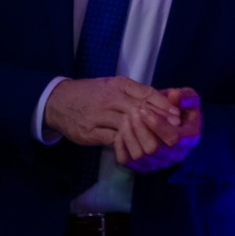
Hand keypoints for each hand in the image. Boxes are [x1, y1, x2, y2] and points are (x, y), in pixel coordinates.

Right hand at [43, 76, 177, 146]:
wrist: (58, 102)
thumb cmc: (92, 93)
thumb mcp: (114, 84)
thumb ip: (137, 92)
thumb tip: (165, 100)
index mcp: (117, 85)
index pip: (145, 94)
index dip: (163, 105)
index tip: (176, 115)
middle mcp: (108, 99)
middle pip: (139, 111)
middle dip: (158, 123)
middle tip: (173, 133)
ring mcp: (98, 117)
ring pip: (126, 128)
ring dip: (144, 137)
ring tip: (159, 144)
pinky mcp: (90, 133)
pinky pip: (112, 140)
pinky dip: (126, 146)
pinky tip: (138, 150)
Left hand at [117, 88, 201, 172]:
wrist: (176, 124)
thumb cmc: (183, 110)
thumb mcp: (190, 99)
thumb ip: (185, 96)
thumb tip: (175, 96)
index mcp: (190, 139)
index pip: (173, 138)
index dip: (157, 125)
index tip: (144, 109)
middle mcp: (175, 155)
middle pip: (153, 148)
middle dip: (139, 128)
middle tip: (132, 111)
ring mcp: (159, 162)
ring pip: (138, 155)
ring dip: (129, 135)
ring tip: (125, 117)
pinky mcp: (144, 166)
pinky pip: (127, 160)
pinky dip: (121, 145)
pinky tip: (121, 130)